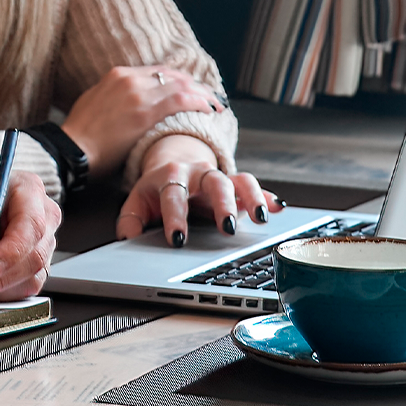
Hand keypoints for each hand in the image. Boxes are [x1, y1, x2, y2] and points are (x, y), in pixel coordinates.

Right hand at [61, 66, 226, 175]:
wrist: (70, 150)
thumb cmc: (81, 137)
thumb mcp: (95, 104)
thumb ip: (115, 99)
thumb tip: (129, 106)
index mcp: (117, 75)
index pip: (158, 72)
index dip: (179, 81)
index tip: (191, 90)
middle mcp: (129, 78)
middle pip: (172, 75)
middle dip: (194, 85)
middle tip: (209, 97)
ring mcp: (137, 92)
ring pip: (181, 84)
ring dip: (202, 93)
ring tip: (216, 103)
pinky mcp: (143, 111)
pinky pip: (180, 100)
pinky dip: (199, 101)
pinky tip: (210, 109)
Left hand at [115, 135, 283, 243]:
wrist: (173, 166)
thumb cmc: (156, 190)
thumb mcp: (138, 203)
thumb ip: (131, 221)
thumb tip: (127, 240)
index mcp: (170, 177)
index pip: (173, 196)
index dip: (175, 217)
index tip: (178, 239)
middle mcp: (198, 173)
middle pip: (213, 183)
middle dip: (221, 205)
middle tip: (228, 228)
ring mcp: (219, 177)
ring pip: (239, 181)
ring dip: (251, 198)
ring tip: (260, 218)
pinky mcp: (236, 184)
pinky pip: (254, 187)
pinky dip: (267, 197)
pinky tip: (278, 207)